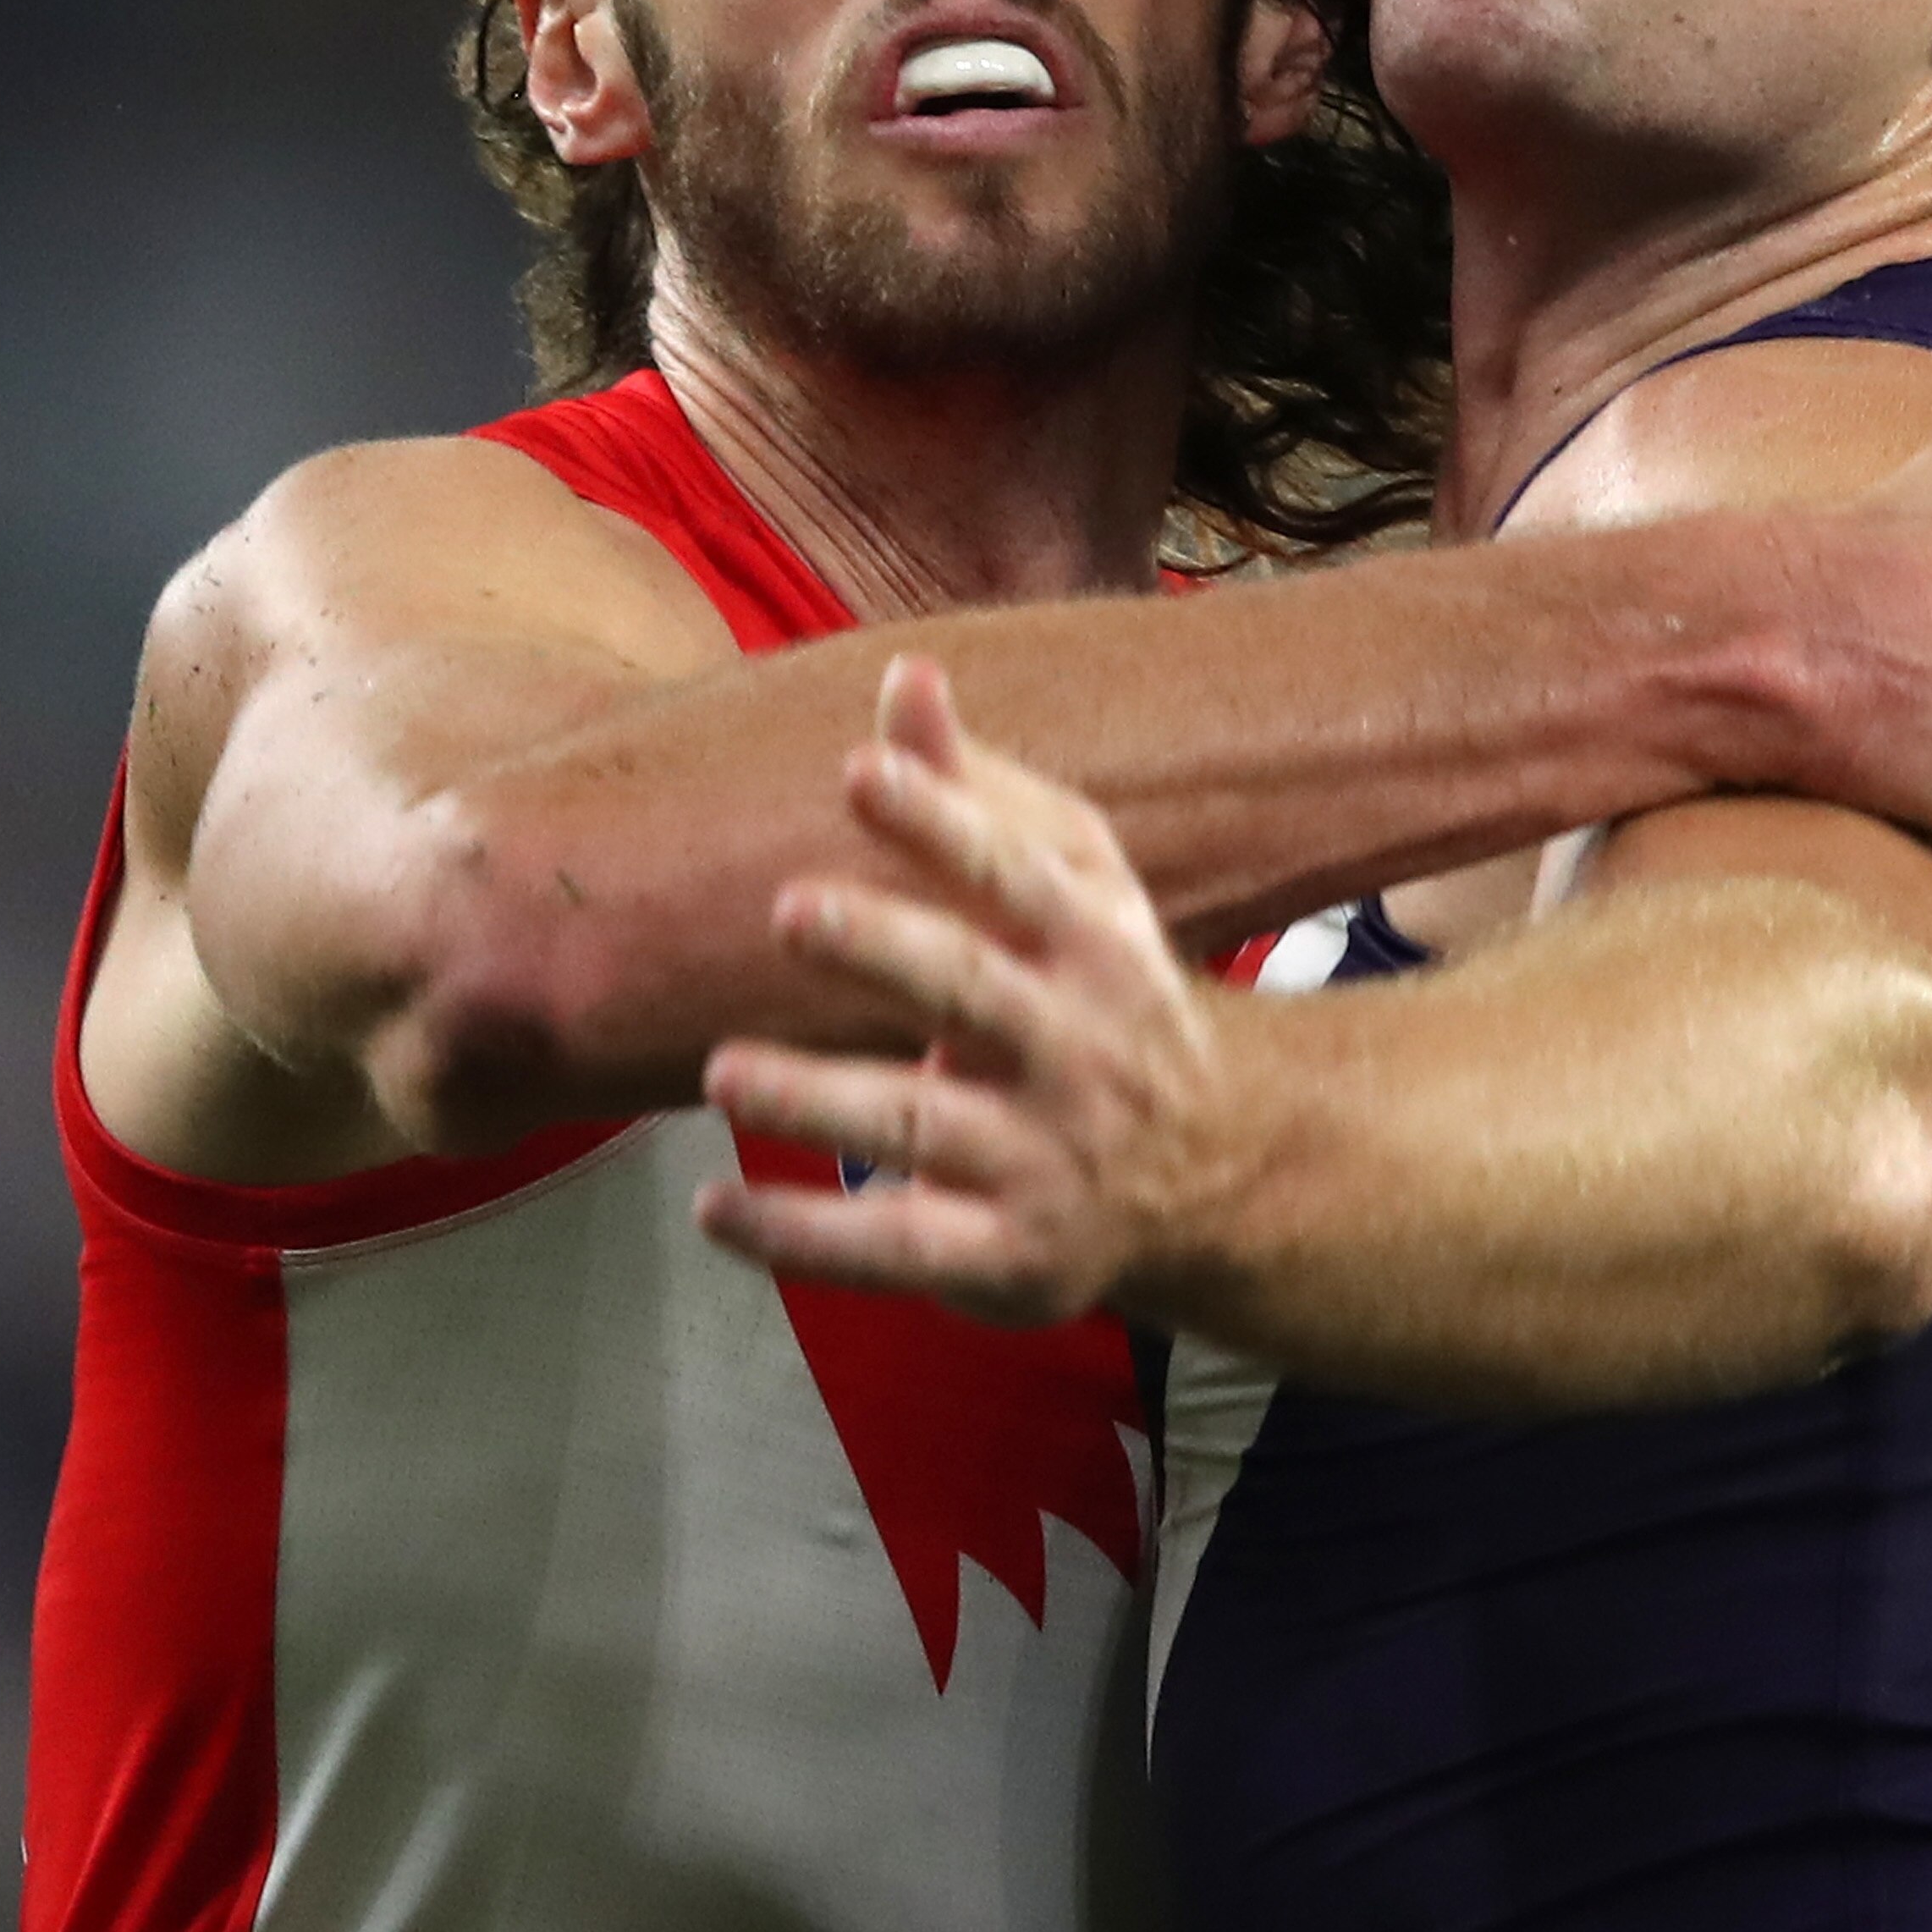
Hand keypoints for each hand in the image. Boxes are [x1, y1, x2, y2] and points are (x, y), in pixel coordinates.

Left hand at [694, 656, 1235, 1325]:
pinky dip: (802, 1237)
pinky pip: (896, 1251)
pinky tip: (716, 1211)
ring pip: (921, 1127)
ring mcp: (1042, 1157)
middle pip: (972, 992)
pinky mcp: (1008, 1255)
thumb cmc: (1103, 995)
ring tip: (724, 1071)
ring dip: (819, 1100)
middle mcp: (1073, 1047)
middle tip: (789, 909)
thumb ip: (977, 790)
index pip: (1014, 872)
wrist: (1215, 1167)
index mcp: (1090, 942)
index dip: (942, 821)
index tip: (862, 771)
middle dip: (885, 950)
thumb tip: (904, 676)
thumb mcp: (1071, 887)